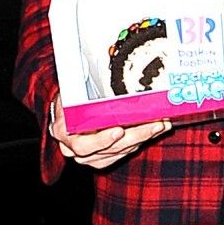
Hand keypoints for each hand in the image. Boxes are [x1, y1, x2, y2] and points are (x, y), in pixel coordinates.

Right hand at [50, 97, 172, 170]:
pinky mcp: (102, 159)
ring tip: (161, 124)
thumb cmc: (67, 99)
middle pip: (108, 149)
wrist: (63, 114)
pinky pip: (124, 153)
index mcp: (62, 132)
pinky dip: (141, 141)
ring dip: (143, 137)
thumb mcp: (68, 90)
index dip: (102, 139)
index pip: (82, 143)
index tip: (120, 130)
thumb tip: (97, 66)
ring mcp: (88, 156)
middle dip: (135, 137)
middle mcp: (73, 149)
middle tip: (154, 125)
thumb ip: (80, 88)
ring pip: (120, 151)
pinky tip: (154, 130)